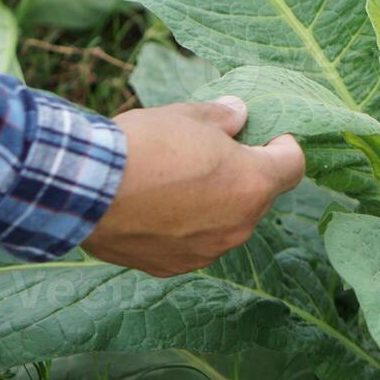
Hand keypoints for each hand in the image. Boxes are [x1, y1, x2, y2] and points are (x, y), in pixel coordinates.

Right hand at [84, 97, 304, 276]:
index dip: (283, 146)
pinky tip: (156, 208)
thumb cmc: (143, 145)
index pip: (295, 165)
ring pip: (227, 223)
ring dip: (216, 204)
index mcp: (253, 183)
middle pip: (259, 196)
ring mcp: (208, 250)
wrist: (85, 188)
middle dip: (245, 175)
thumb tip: (239, 114)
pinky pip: (194, 243)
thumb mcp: (187, 115)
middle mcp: (240, 225)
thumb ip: (223, 117)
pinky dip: (186, 227)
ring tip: (177, 181)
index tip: (267, 136)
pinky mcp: (175, 266)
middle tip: (214, 155)